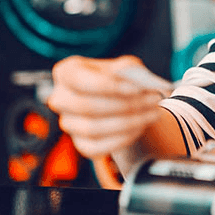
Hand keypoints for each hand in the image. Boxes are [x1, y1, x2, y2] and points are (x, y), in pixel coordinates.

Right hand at [47, 55, 165, 158]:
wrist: (123, 100)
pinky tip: (141, 127)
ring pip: (93, 128)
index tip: (137, 88)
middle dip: (125, 105)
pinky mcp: (81, 144)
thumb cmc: (122, 79)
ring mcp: (68, 123)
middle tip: (153, 100)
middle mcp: (60, 98)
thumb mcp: (127, 67)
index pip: (81, 81)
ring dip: (129, 122)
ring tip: (153, 113)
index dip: (109, 86)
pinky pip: (97, 148)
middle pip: (86, 106)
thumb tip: (138, 82)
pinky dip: (123, 139)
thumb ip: (130, 70)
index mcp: (67, 72)